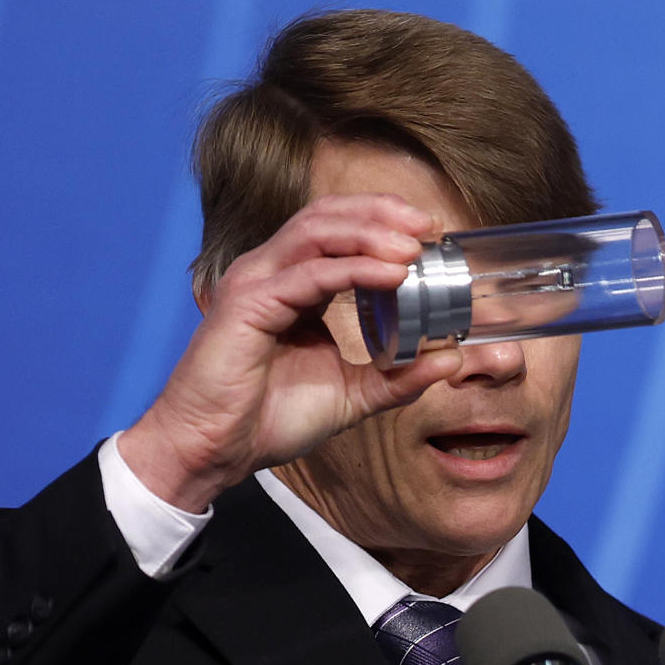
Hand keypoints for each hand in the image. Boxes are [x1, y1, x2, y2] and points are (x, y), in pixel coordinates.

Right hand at [117, 194, 463, 510]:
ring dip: (370, 232)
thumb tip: (451, 359)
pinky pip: (308, 273)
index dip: (384, 221)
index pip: (338, 229)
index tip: (431, 234)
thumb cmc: (267, 419)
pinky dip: (354, 269)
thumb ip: (399, 377)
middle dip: (382, 213)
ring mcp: (255, 282)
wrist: (214, 451)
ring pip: (316, 231)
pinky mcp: (248, 304)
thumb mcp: (351, 395)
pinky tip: (390, 274)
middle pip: (329, 215)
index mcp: (293, 283)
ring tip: (413, 244)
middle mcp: (271, 272)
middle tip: (429, 225)